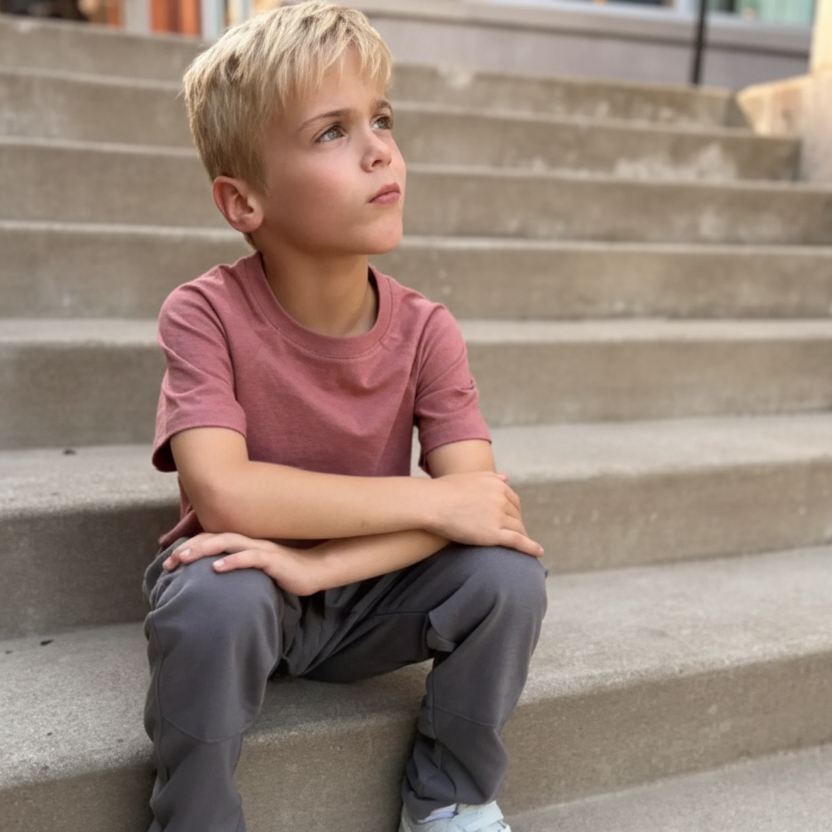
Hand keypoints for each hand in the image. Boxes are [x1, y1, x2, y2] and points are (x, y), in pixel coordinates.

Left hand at [163, 532, 323, 595]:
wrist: (315, 571)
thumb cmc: (285, 572)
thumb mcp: (256, 569)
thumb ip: (238, 568)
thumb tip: (213, 578)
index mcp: (244, 543)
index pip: (212, 539)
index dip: (189, 546)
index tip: (170, 562)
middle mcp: (250, 541)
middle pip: (214, 537)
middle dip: (189, 547)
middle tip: (169, 562)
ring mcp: (262, 549)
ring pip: (228, 542)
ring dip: (204, 549)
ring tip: (184, 558)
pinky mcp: (274, 560)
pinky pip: (251, 558)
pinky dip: (232, 561)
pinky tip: (216, 568)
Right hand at [428, 472, 542, 557]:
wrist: (432, 503)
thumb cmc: (444, 490)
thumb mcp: (470, 477)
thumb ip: (491, 477)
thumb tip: (507, 477)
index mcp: (496, 484)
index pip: (513, 500)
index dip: (513, 511)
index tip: (512, 519)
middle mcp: (501, 499)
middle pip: (516, 515)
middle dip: (517, 524)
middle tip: (517, 534)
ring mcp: (499, 516)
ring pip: (518, 528)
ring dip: (522, 536)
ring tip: (524, 546)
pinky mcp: (494, 534)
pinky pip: (518, 541)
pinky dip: (530, 547)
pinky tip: (538, 552)